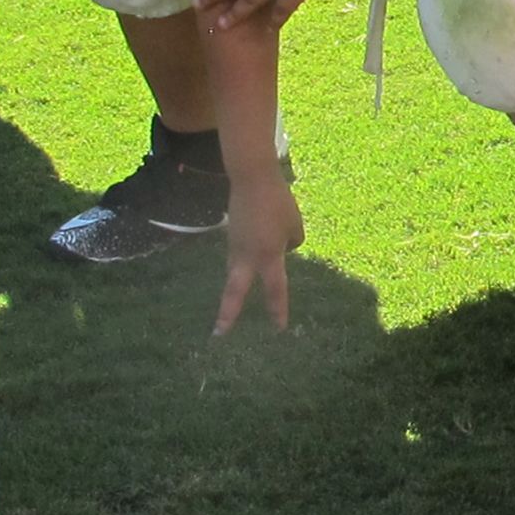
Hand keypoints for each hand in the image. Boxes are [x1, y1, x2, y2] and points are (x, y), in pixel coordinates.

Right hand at [213, 173, 304, 334]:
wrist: (252, 179)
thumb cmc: (278, 202)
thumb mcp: (294, 225)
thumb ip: (292, 243)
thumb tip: (283, 249)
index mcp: (268, 256)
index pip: (275, 290)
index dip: (277, 310)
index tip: (278, 329)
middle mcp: (247, 256)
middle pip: (235, 291)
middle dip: (227, 314)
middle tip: (219, 334)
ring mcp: (234, 247)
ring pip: (234, 275)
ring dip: (234, 291)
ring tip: (230, 309)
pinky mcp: (230, 237)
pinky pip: (237, 258)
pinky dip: (241, 266)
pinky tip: (247, 263)